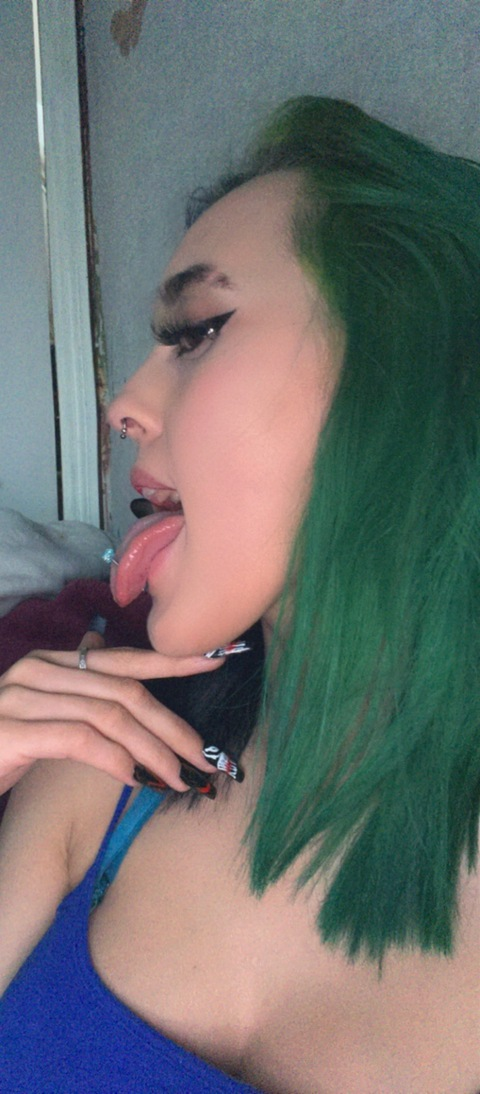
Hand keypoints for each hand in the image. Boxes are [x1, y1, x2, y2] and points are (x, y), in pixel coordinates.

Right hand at [0, 630, 222, 795]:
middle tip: (205, 759)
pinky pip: (81, 740)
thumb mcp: (47, 723)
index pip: (123, 659)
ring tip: (179, 779)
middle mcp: (38, 671)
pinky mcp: (14, 731)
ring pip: (111, 716)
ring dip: (153, 751)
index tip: (216, 660)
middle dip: (173, 726)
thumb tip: (139, 709)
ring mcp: (22, 698)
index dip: (172, 661)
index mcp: (51, 663)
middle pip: (126, 692)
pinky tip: (137, 779)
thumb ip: (86, 708)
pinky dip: (117, 760)